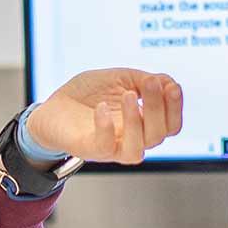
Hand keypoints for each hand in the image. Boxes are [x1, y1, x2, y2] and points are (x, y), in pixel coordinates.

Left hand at [26, 70, 183, 163]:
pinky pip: (104, 146)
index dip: (175, 107)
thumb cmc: (87, 95)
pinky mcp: (89, 148)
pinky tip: (102, 108)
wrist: (51, 107)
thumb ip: (144, 80)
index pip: (170, 125)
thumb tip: (170, 82)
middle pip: (158, 135)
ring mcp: (110, 146)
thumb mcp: (119, 78)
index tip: (170, 85)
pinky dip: (106, 127)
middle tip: (150, 82)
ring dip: (137, 122)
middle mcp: (130, 138)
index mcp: (142, 124)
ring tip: (130, 95)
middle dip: (158, 108)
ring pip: (137, 149)